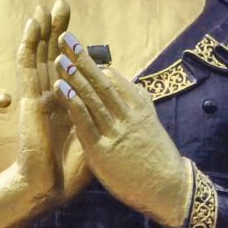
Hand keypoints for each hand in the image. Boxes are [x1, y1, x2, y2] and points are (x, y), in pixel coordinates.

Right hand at [15, 4, 88, 207]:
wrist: (49, 186)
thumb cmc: (71, 169)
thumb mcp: (96, 137)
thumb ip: (104, 118)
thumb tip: (125, 106)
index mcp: (65, 104)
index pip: (68, 68)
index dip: (72, 47)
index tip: (79, 29)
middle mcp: (50, 96)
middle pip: (53, 54)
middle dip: (58, 30)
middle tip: (61, 3)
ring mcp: (38, 96)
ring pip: (38, 55)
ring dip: (42, 31)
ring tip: (44, 6)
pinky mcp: (29, 99)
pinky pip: (27, 67)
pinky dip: (28, 45)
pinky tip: (31, 27)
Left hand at [52, 30, 191, 227]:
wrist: (168, 189)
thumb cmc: (158, 159)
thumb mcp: (152, 126)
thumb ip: (142, 105)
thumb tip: (137, 87)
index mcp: (138, 108)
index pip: (114, 79)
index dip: (94, 63)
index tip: (78, 46)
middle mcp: (127, 115)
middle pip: (101, 81)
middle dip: (82, 59)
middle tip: (66, 38)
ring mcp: (115, 132)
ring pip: (92, 98)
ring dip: (74, 76)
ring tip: (59, 57)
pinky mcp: (103, 150)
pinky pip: (85, 122)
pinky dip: (73, 103)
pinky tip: (61, 89)